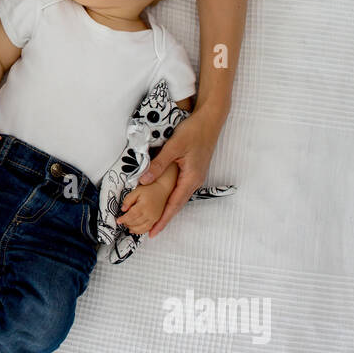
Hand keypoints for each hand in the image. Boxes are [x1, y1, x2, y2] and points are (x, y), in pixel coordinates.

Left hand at [117, 181, 166, 234]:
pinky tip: (134, 229)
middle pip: (135, 222)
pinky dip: (139, 231)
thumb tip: (123, 209)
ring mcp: (154, 218)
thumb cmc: (149, 190)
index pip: (131, 215)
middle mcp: (150, 213)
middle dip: (126, 223)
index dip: (124, 219)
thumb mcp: (136, 191)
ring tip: (127, 225)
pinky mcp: (156, 220)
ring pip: (141, 228)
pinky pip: (147, 229)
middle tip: (121, 221)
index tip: (118, 220)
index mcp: (144, 205)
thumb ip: (128, 200)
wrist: (162, 191)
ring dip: (132, 229)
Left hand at [135, 107, 220, 236]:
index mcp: (191, 178)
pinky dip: (172, 197)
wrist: (210, 120)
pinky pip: (181, 189)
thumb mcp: (174, 147)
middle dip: (164, 218)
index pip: (173, 205)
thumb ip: (158, 164)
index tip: (153, 232)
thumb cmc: (194, 131)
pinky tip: (165, 199)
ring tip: (155, 219)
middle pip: (177, 205)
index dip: (162, 219)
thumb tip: (143, 180)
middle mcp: (194, 181)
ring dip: (168, 209)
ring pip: (179, 197)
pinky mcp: (194, 170)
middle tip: (150, 231)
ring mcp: (195, 176)